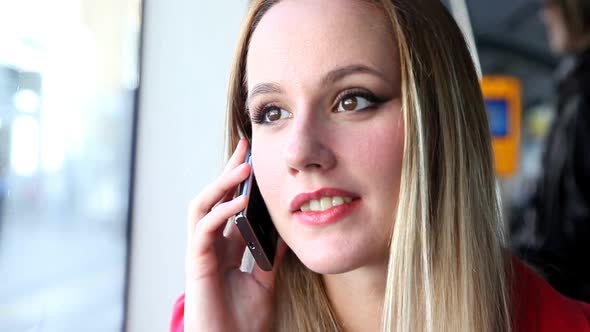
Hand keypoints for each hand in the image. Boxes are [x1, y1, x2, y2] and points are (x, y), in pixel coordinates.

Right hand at [183, 139, 286, 331]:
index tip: (255, 159)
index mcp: (226, 248)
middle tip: (246, 149)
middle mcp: (211, 246)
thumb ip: (269, 257)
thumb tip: (284, 232)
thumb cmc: (243, 322)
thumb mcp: (265, 282)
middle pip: (215, 198)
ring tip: (243, 169)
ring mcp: (201, 252)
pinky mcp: (196, 263)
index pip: (231, 206)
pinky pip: (204, 229)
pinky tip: (240, 202)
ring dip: (222, 185)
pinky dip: (220, 212)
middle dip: (229, 172)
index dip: (241, 183)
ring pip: (203, 206)